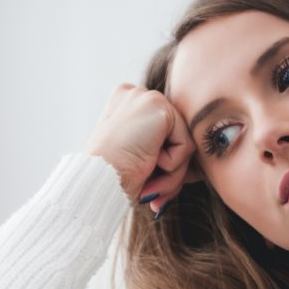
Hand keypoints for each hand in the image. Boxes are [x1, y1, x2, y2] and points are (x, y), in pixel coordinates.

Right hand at [86, 84, 195, 209]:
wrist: (97, 183)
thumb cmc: (112, 180)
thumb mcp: (136, 160)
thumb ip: (159, 154)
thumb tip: (191, 172)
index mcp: (126, 106)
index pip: (165, 135)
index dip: (162, 165)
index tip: (146, 186)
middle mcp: (136, 95)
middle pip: (176, 138)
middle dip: (170, 173)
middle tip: (151, 193)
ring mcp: (147, 97)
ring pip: (184, 144)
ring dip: (171, 174)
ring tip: (148, 183)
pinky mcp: (159, 107)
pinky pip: (186, 145)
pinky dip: (172, 164)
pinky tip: (147, 161)